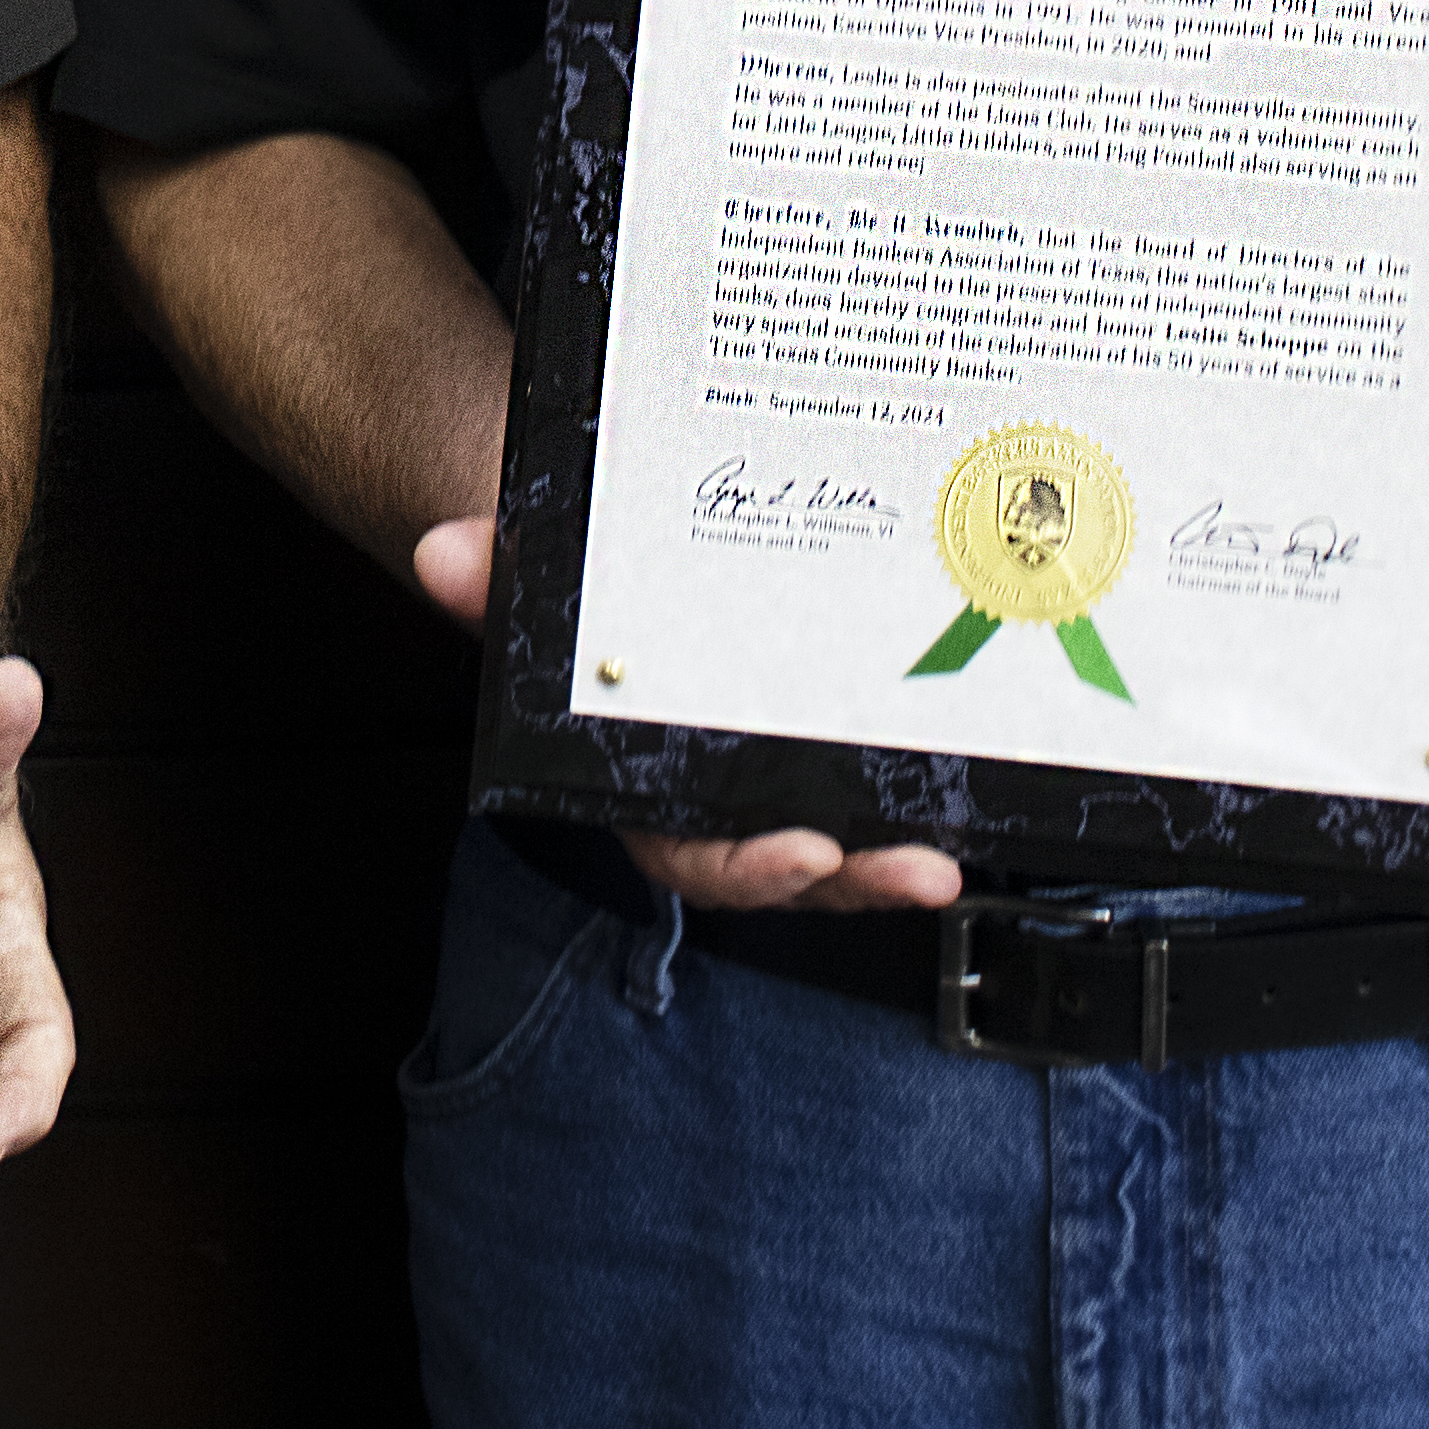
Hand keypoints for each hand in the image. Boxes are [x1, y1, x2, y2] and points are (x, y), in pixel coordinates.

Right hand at [408, 516, 965, 917]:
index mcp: (647, 785)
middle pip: (797, 865)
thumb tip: (444, 554)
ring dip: (904, 847)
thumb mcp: (534, 575)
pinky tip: (984, 768)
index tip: (805, 849)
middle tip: (917, 868)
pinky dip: (931, 784)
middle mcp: (723, 795)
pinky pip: (886, 778)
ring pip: (852, 834)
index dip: (752, 866)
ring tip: (958, 845)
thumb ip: (493, 576)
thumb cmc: (578, 588)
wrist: (612, 550)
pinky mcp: (838, 738)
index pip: (698, 853)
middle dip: (858, 878)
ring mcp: (787, 774)